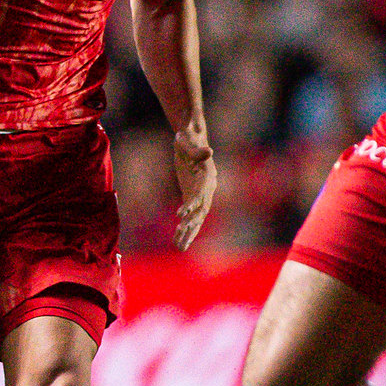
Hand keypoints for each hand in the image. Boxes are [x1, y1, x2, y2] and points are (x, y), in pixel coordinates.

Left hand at [171, 127, 215, 250]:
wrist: (191, 138)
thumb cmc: (188, 137)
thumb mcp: (187, 140)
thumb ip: (196, 149)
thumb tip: (209, 151)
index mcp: (207, 175)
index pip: (200, 192)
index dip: (191, 204)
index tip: (179, 214)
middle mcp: (208, 187)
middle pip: (201, 210)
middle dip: (191, 225)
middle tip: (179, 237)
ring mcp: (201, 193)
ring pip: (197, 217)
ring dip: (189, 233)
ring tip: (179, 247)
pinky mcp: (192, 195)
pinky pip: (190, 215)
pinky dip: (184, 227)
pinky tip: (176, 240)